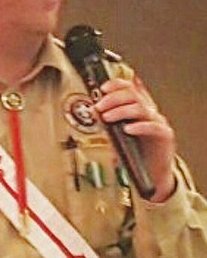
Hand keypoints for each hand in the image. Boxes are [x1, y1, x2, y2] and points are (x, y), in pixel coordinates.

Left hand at [94, 77, 176, 202]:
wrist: (151, 172)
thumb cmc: (134, 152)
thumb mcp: (116, 135)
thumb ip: (108, 123)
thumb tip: (94, 110)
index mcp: (138, 107)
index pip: (129, 88)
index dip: (116, 85)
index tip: (102, 89)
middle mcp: (149, 111)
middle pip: (133, 95)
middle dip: (113, 98)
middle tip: (99, 106)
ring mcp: (157, 122)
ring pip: (141, 108)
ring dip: (121, 111)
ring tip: (107, 117)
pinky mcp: (164, 135)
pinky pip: (153, 127)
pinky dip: (139, 126)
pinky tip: (127, 129)